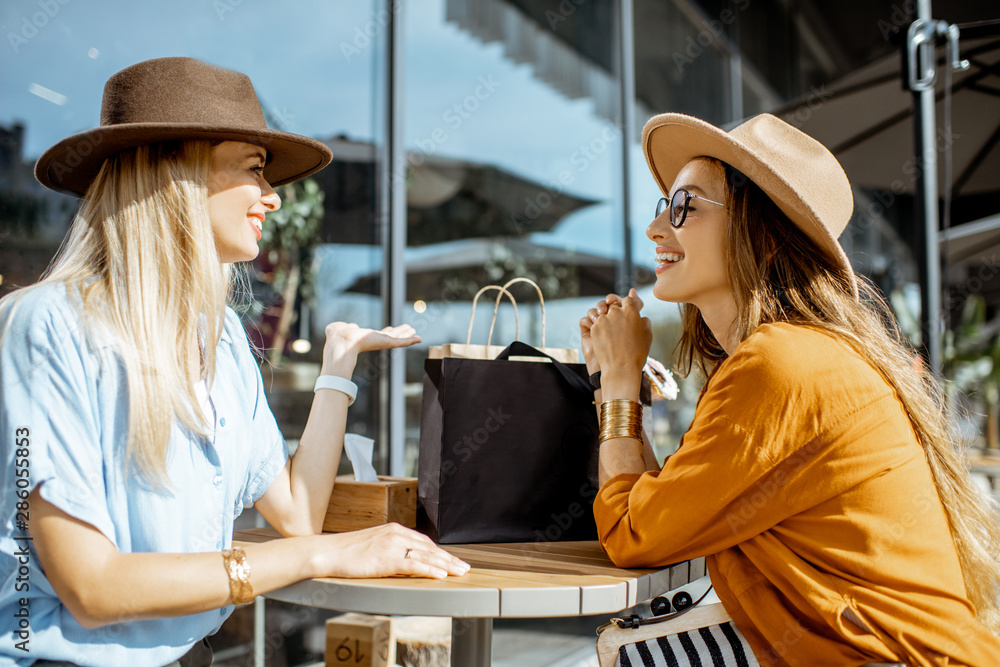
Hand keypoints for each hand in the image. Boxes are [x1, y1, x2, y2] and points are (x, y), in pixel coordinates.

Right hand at [308, 523, 469, 579]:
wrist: (327, 552)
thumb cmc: (346, 552)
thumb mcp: (373, 545)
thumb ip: (390, 549)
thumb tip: (405, 560)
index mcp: (394, 530)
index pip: (424, 542)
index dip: (441, 552)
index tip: (453, 560)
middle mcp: (396, 534)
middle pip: (429, 548)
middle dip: (449, 559)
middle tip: (464, 568)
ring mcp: (392, 546)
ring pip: (426, 556)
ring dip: (445, 565)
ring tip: (459, 572)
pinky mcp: (386, 559)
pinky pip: (413, 565)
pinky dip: (429, 570)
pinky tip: (441, 575)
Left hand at [321, 322, 420, 375]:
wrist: (341, 341)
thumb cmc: (337, 335)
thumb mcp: (338, 327)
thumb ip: (344, 326)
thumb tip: (350, 325)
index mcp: (365, 337)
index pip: (378, 334)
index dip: (386, 331)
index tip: (391, 329)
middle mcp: (375, 340)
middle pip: (391, 336)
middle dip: (400, 333)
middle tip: (409, 329)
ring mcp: (381, 342)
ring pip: (398, 339)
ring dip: (408, 336)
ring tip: (417, 334)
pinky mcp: (385, 343)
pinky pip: (400, 342)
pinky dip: (410, 341)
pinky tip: (419, 339)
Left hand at [590, 289, 651, 398]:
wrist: (621, 369)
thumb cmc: (637, 354)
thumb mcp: (647, 337)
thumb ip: (645, 322)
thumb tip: (642, 317)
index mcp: (631, 311)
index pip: (628, 300)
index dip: (628, 306)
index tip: (627, 312)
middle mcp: (617, 312)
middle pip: (615, 306)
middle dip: (617, 312)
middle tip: (619, 324)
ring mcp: (604, 319)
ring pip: (604, 314)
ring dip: (608, 320)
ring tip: (612, 334)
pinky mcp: (594, 328)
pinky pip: (597, 323)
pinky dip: (600, 328)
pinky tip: (606, 339)